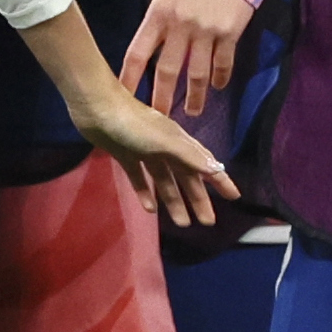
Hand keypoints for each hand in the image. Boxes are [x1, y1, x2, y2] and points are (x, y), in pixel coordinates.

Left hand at [71, 83, 226, 230]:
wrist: (97, 108)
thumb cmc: (133, 124)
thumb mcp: (165, 141)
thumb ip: (190, 157)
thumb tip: (217, 170)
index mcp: (179, 143)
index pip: (205, 165)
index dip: (220, 181)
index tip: (234, 197)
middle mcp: (166, 148)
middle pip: (186, 178)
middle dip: (198, 199)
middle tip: (207, 222)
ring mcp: (145, 152)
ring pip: (165, 181)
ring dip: (174, 201)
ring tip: (183, 223)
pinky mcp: (126, 156)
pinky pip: (139, 178)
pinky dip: (145, 193)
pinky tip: (150, 210)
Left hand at [121, 0, 256, 120]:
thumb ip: (157, 26)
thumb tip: (147, 57)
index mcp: (159, 16)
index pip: (138, 54)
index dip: (129, 79)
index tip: (122, 98)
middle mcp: (180, 25)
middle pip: (167, 71)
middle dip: (162, 99)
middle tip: (159, 118)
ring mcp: (205, 30)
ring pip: (198, 75)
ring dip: (195, 97)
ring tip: (193, 112)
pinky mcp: (229, 33)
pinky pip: (223, 64)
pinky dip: (220, 79)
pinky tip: (217, 87)